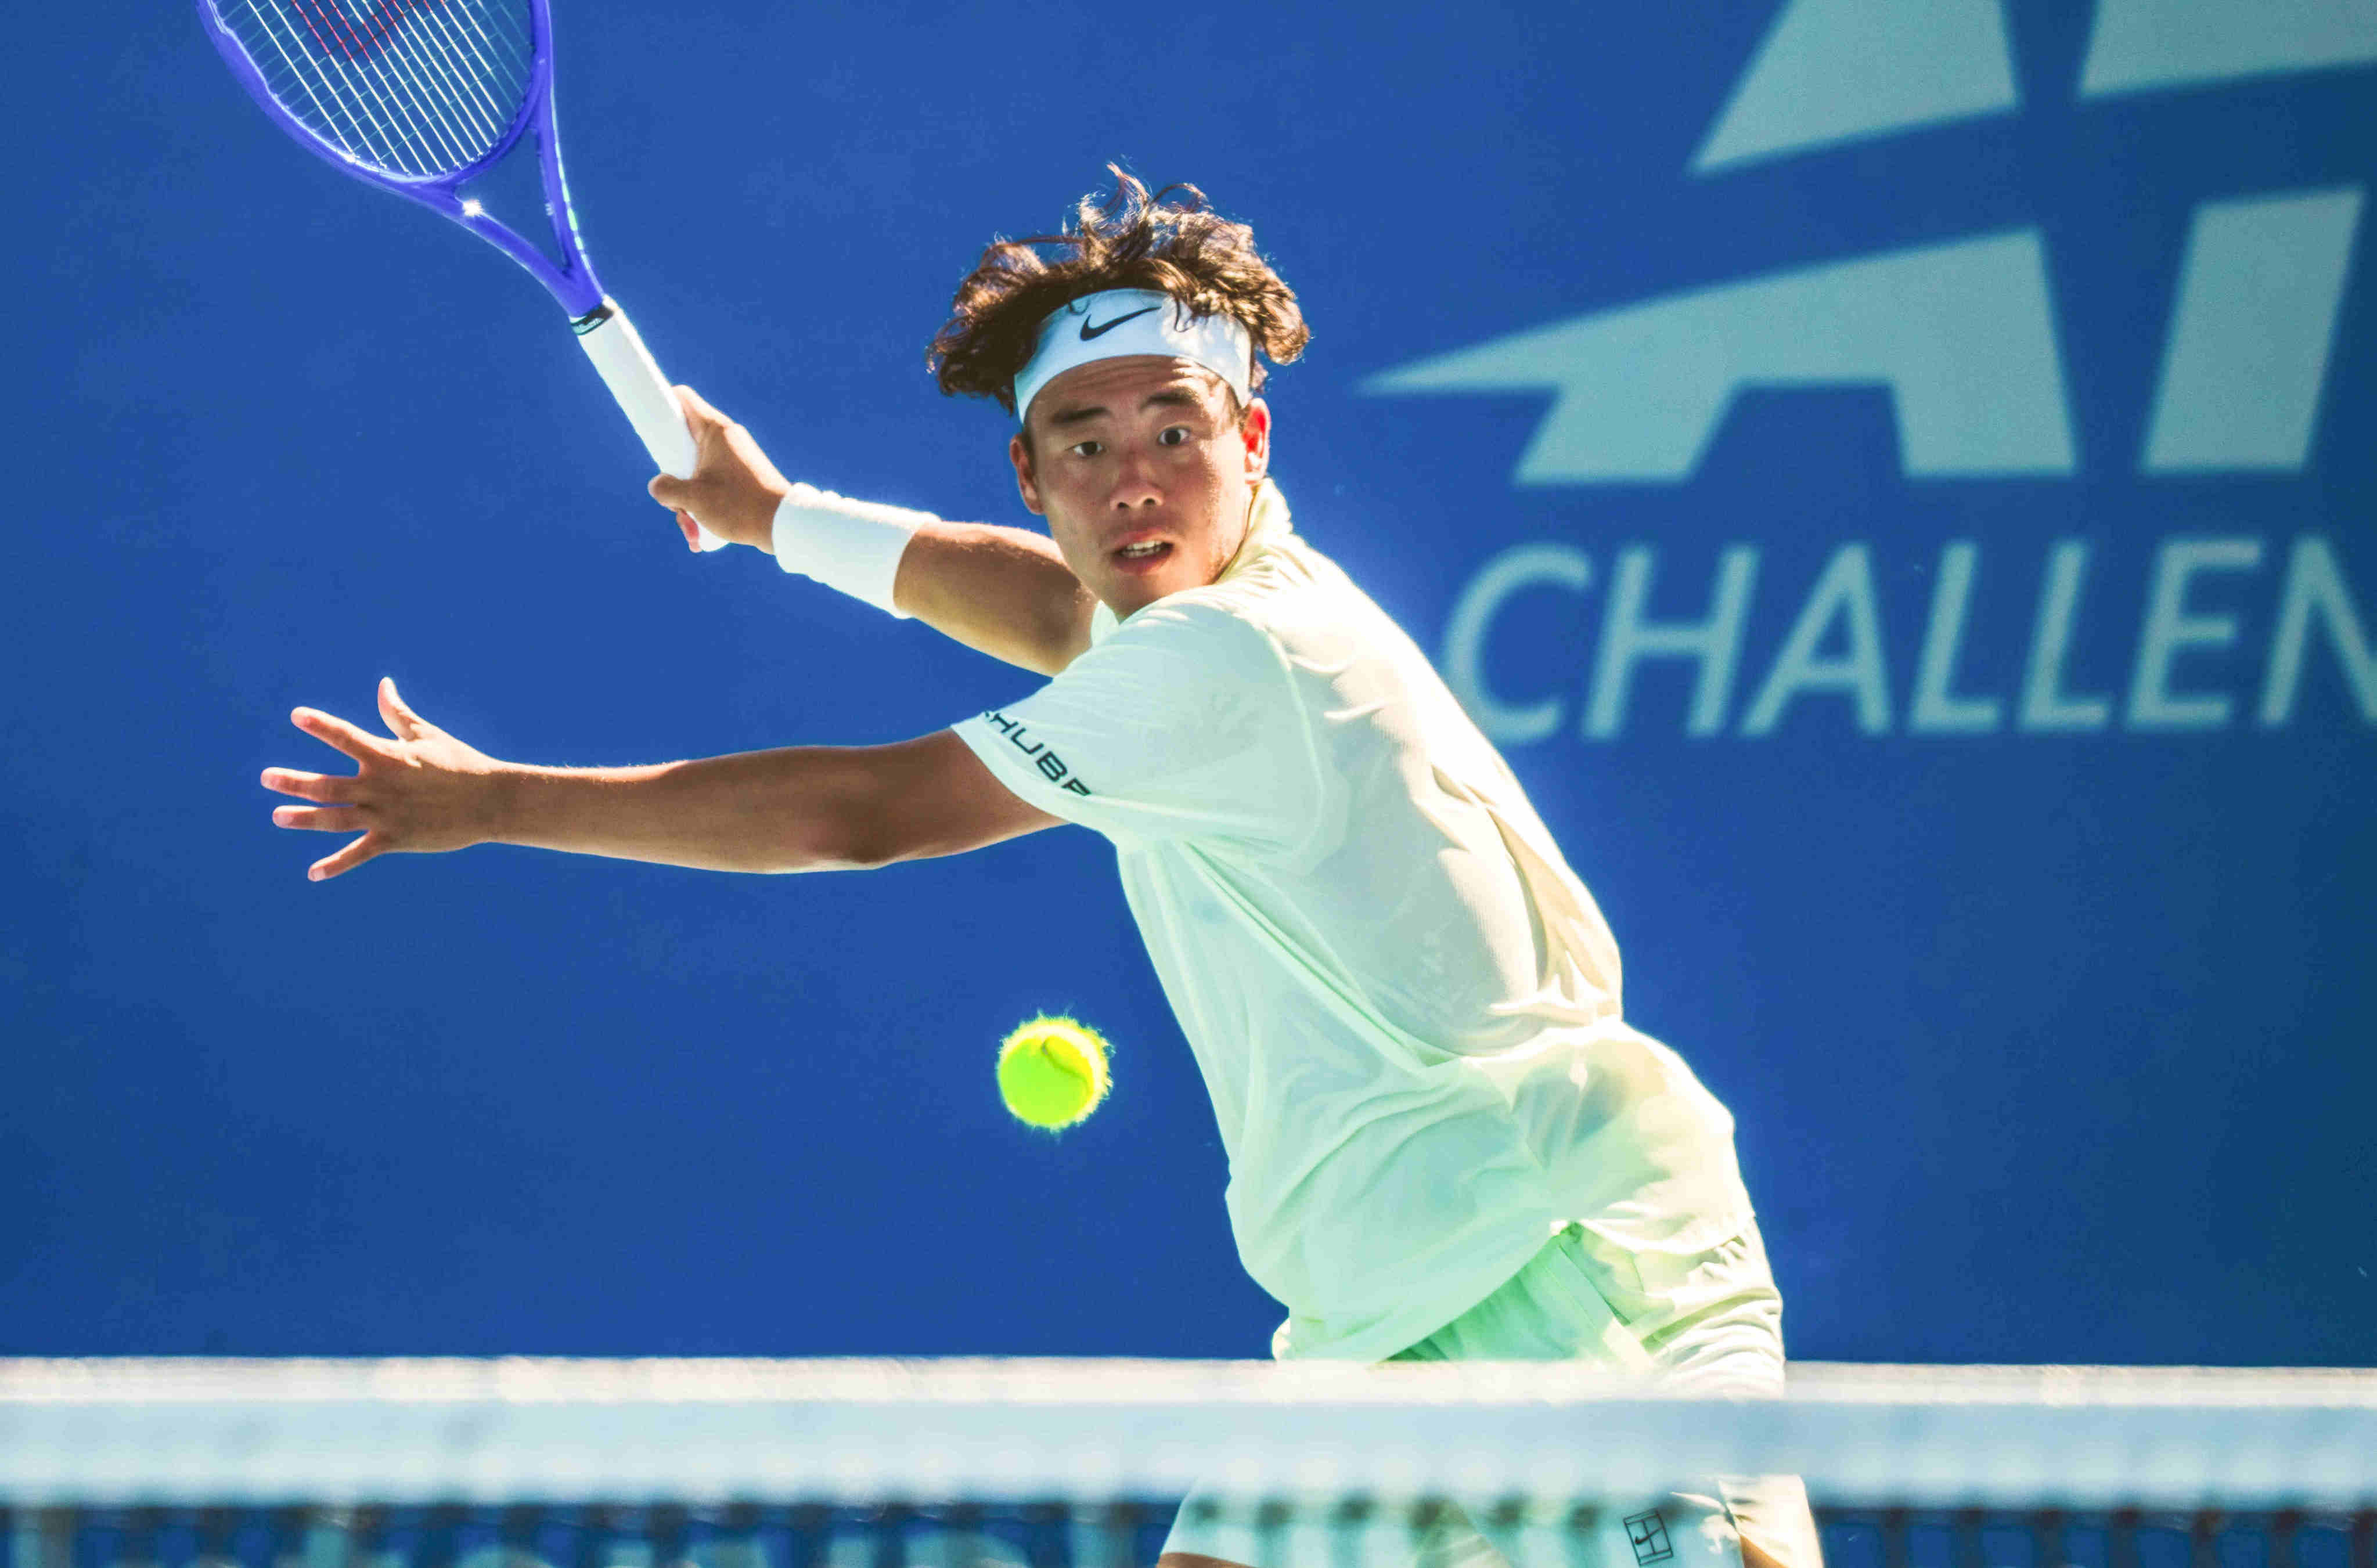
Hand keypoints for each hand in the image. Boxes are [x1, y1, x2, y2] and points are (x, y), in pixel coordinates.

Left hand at [262, 678, 508, 881]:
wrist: (492, 801)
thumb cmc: (461, 763)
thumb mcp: (427, 735)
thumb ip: (398, 714)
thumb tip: (382, 684)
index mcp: (388, 756)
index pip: (346, 737)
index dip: (321, 725)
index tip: (297, 716)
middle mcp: (381, 786)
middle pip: (327, 784)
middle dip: (294, 781)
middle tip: (267, 778)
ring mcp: (387, 815)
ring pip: (335, 819)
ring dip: (304, 818)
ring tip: (278, 816)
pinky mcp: (396, 839)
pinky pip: (359, 853)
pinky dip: (336, 864)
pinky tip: (313, 873)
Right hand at [647, 385, 792, 552]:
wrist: (784, 526)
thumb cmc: (739, 506)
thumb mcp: (693, 499)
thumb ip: (666, 489)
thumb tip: (658, 486)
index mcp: (714, 430)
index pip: (681, 399)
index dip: (660, 402)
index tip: (647, 424)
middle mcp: (726, 439)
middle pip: (682, 444)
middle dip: (672, 477)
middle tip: (673, 499)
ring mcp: (734, 458)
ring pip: (695, 472)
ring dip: (687, 502)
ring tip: (691, 530)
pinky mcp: (741, 477)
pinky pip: (712, 486)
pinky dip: (703, 507)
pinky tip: (701, 536)